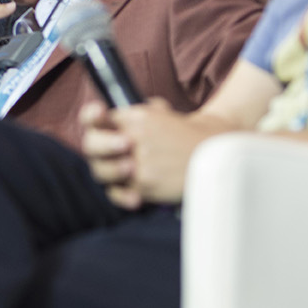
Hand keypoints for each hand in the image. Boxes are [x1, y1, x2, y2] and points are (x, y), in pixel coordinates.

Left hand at [81, 98, 224, 208]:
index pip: (98, 117)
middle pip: (92, 144)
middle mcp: (133, 138)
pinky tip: (134, 194)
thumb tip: (109, 119)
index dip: (92, 117)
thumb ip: (134, 115)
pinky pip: (119, 192)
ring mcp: (137, 162)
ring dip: (110, 171)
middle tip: (115, 151)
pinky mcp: (144, 184)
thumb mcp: (161, 113)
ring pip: (102, 171)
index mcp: (136, 116)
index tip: (98, 115)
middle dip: (97, 148)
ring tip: (128, 169)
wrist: (215, 153)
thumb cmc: (184, 134)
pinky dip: (124, 194)